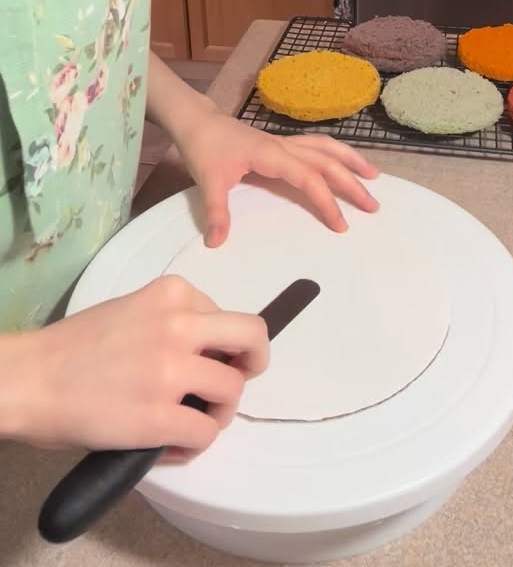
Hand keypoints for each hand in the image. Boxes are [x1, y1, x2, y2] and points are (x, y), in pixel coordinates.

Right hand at [2, 276, 268, 451]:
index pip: (227, 315)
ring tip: (192, 422)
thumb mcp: (133, 310)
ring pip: (234, 391)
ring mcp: (172, 370)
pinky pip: (206, 433)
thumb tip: (209, 352)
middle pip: (253, 336)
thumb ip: (173, 322)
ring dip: (218, 412)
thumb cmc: (74, 348)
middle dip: (254, 361)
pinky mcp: (161, 416)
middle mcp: (179, 324)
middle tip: (237, 380)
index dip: (221, 344)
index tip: (208, 361)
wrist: (31, 378)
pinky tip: (171, 446)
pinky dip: (195, 445)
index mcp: (172, 293)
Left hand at [174, 104, 379, 246]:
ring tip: (374, 176)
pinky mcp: (281, 143)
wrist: (197, 121)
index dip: (327, 201)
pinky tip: (344, 162)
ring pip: (326, 147)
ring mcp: (284, 142)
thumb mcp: (208, 181)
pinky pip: (316, 145)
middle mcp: (284, 146)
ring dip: (351, 160)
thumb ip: (216, 212)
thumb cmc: (204, 148)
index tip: (341, 224)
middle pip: (327, 161)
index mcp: (271, 155)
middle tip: (373, 206)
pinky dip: (336, 153)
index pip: (308, 178)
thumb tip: (217, 242)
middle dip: (352, 183)